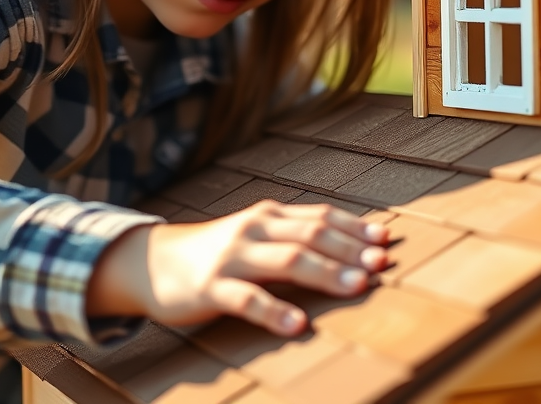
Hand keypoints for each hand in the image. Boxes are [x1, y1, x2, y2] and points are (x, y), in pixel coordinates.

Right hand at [87, 201, 389, 335]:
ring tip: (357, 288)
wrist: (154, 261)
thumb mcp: (257, 237)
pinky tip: (298, 325)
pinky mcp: (210, 287)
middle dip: (349, 250)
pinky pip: (247, 299)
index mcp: (269, 216)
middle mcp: (254, 229)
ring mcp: (232, 257)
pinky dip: (275, 311)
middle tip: (381, 266)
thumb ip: (295, 238)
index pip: (319, 217)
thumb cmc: (220, 253)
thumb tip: (354, 251)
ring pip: (286, 260)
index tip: (387, 242)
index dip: (354, 229)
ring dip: (325, 272)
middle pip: (310, 235)